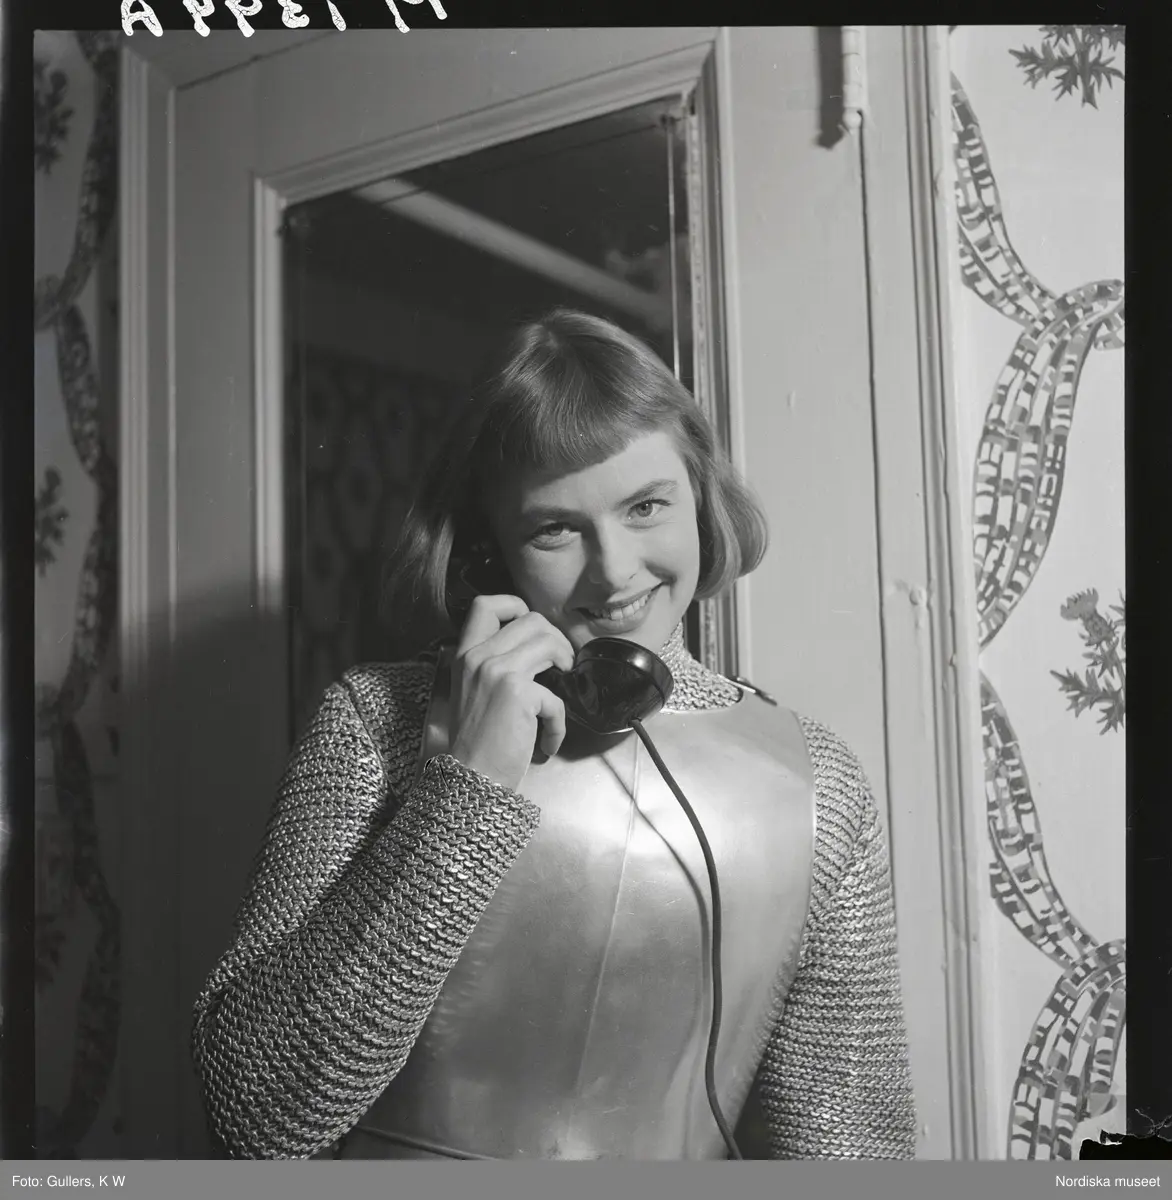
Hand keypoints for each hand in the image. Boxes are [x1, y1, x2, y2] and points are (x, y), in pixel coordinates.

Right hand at [448, 594, 574, 792]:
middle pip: (529, 619)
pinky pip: (555, 696)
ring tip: (564, 682)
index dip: (515, 606)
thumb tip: (533, 650)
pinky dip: (559, 721)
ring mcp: (497, 672)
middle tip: (561, 662)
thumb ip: (491, 666)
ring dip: (565, 660)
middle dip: (555, 637)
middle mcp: (478, 657)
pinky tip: (549, 740)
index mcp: (465, 654)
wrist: (470, 777)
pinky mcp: (518, 693)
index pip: (485, 604)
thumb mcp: (472, 692)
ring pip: (548, 641)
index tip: (532, 628)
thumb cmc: (476, 741)